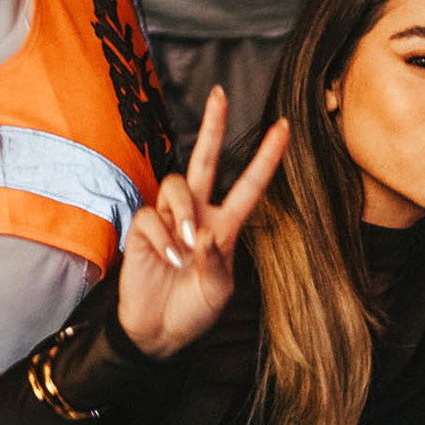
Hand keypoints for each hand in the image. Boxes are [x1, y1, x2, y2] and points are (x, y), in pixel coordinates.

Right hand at [116, 88, 288, 357]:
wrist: (158, 331)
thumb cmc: (194, 309)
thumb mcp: (218, 290)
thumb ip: (214, 260)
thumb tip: (200, 233)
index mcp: (226, 226)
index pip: (249, 185)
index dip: (266, 157)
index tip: (284, 126)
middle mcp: (197, 214)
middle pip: (203, 161)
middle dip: (211, 126)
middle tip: (220, 93)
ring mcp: (168, 218)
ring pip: (175, 185)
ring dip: (181, 213)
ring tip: (184, 247)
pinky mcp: (141, 228)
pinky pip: (150, 217)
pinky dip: (161, 238)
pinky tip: (166, 260)